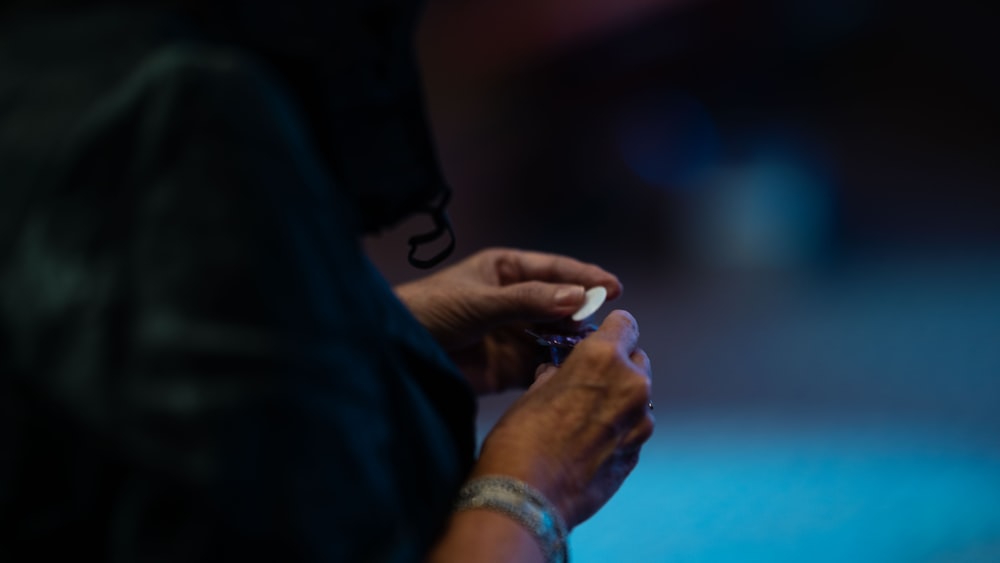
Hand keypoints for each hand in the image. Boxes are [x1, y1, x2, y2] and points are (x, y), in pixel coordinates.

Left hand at [395, 248, 621, 393]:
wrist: (392, 352)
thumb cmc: (428, 311)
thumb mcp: (479, 302)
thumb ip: (528, 301)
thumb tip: (577, 298)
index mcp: (507, 272)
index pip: (556, 271)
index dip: (586, 279)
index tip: (614, 289)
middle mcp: (515, 302)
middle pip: (561, 307)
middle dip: (583, 317)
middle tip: (606, 329)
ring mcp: (511, 335)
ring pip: (554, 339)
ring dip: (572, 347)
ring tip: (593, 355)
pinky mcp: (505, 368)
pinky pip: (539, 368)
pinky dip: (555, 372)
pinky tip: (569, 376)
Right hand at [471, 310, 653, 528]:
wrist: (527, 498)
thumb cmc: (521, 439)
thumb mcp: (533, 390)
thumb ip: (559, 374)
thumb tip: (561, 372)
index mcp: (603, 357)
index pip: (626, 323)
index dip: (610, 330)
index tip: (599, 338)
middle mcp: (632, 385)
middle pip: (636, 359)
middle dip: (616, 365)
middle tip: (587, 381)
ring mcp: (640, 423)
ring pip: (637, 398)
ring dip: (618, 400)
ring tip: (583, 417)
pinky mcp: (637, 454)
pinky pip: (632, 429)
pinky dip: (617, 429)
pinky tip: (588, 443)